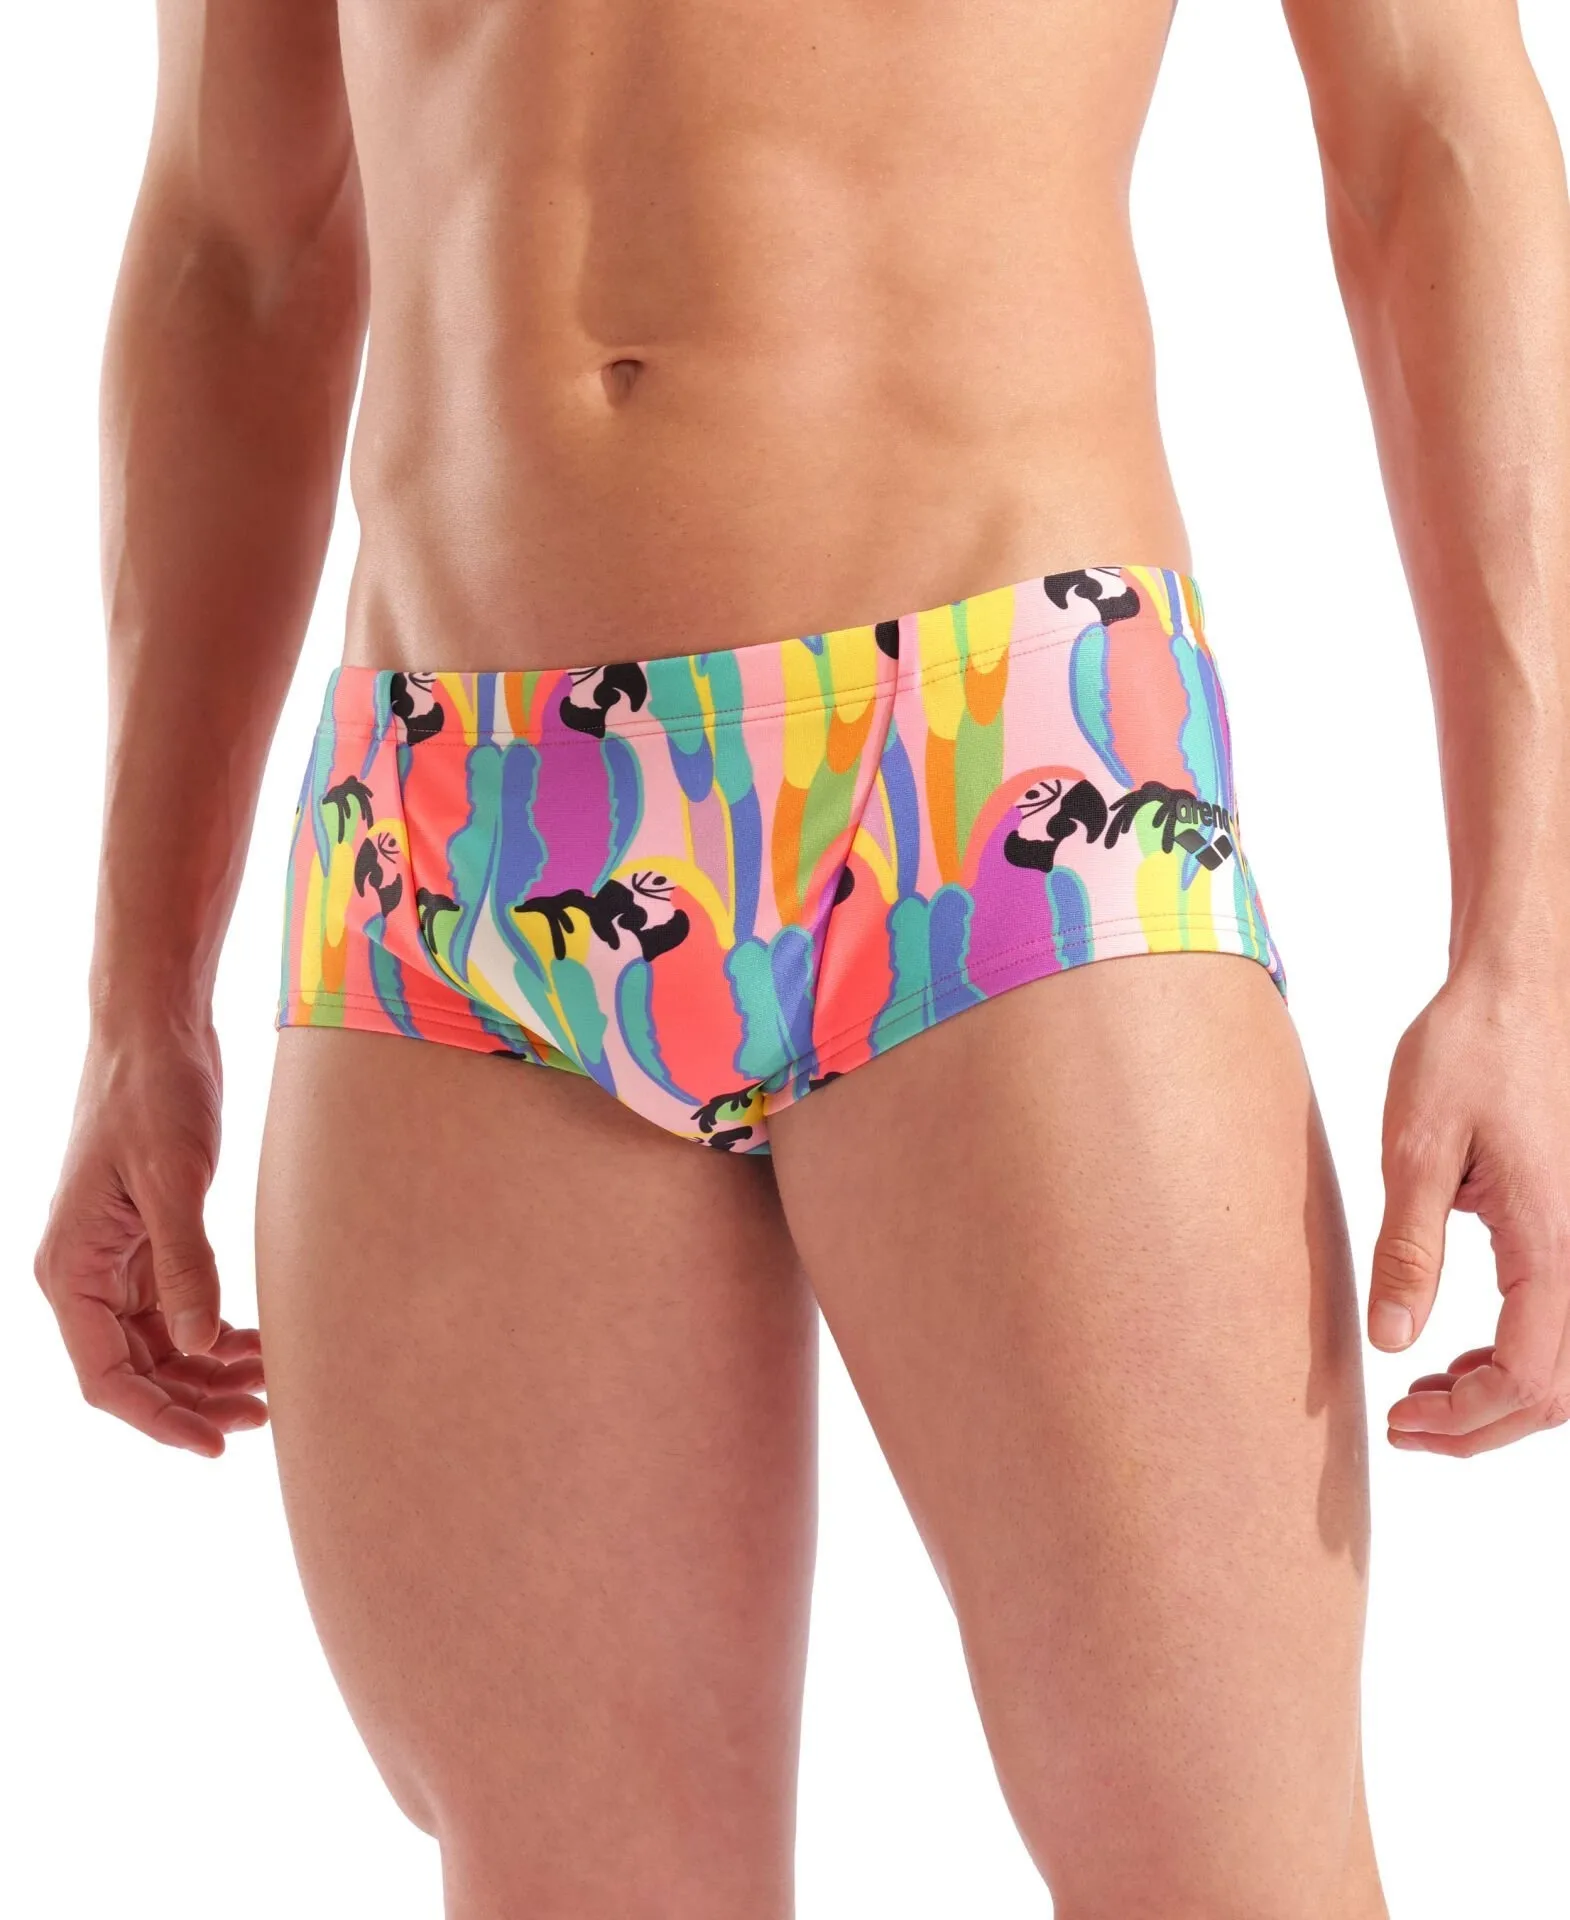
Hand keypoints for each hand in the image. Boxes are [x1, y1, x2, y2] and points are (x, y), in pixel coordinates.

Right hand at [34, 1019, 266, 1455]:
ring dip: (209, 1372)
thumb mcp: (173, 1178)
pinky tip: (258, 1343)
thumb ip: (186, 1264)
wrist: (157, 1029)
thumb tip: (199, 1345)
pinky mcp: (149, 1238)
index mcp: (70, 1270)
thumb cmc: (153, 1092)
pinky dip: (214, 1332)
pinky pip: (176, 1309)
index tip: (216, 1445)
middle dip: (196, 1400)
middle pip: (136, 1371)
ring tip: (271, 1386)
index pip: (107, 1377)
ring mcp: (117, 1259)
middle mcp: (84, 1274)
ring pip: (160, 1345)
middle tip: (265, 1415)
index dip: (160, 1419)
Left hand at [1368, 969, 1569, 1455]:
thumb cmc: (1466, 1054)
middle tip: (1404, 1425)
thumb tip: (1392, 1340)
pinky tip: (1460, 1353)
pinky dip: (1519, 1355)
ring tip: (1425, 1396)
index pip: (1527, 1377)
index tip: (1401, 1419)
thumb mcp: (1414, 1150)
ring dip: (1502, 1397)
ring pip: (1567, 1363)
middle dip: (1482, 1425)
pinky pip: (1563, 1320)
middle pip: (1557, 1390)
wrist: (1517, 991)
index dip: (1467, 1420)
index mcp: (1550, 1240)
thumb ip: (1408, 1251)